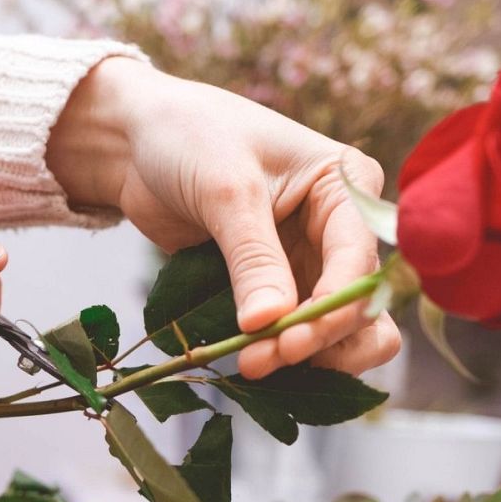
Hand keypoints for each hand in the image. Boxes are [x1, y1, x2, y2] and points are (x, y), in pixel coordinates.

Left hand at [47, 58, 400, 379]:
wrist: (139, 143)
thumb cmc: (189, 138)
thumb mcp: (226, 191)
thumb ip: (253, 258)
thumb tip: (270, 322)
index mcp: (346, 186)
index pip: (358, 263)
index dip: (330, 311)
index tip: (287, 343)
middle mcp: (340, 228)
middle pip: (361, 307)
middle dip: (319, 340)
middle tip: (260, 360)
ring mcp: (311, 261)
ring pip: (339, 331)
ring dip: (305, 357)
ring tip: (250, 363)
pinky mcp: (279, 287)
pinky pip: (296, 333)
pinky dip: (280, 352)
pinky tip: (247, 359)